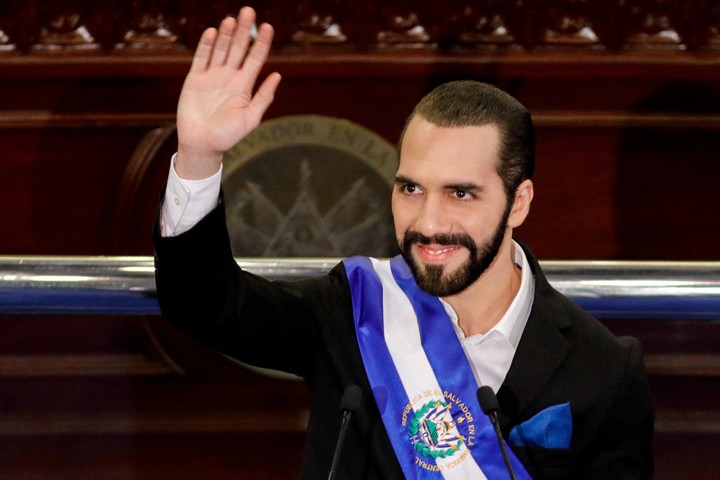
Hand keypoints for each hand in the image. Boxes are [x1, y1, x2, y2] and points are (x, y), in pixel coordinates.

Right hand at [175, 6, 280, 178]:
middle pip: (238, 48)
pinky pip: (201, 58)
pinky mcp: (195, 79)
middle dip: (244, 31)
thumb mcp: (251, 118)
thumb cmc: (228, 135)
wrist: (202, 145)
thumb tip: (277, 75)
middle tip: (249, 11)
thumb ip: (263, 97)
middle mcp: (229, 77)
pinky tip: (212, 32)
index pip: (255, 58)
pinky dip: (206, 45)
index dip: (261, 42)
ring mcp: (212, 76)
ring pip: (220, 49)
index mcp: (244, 86)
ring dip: (226, 34)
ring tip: (233, 19)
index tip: (267, 26)